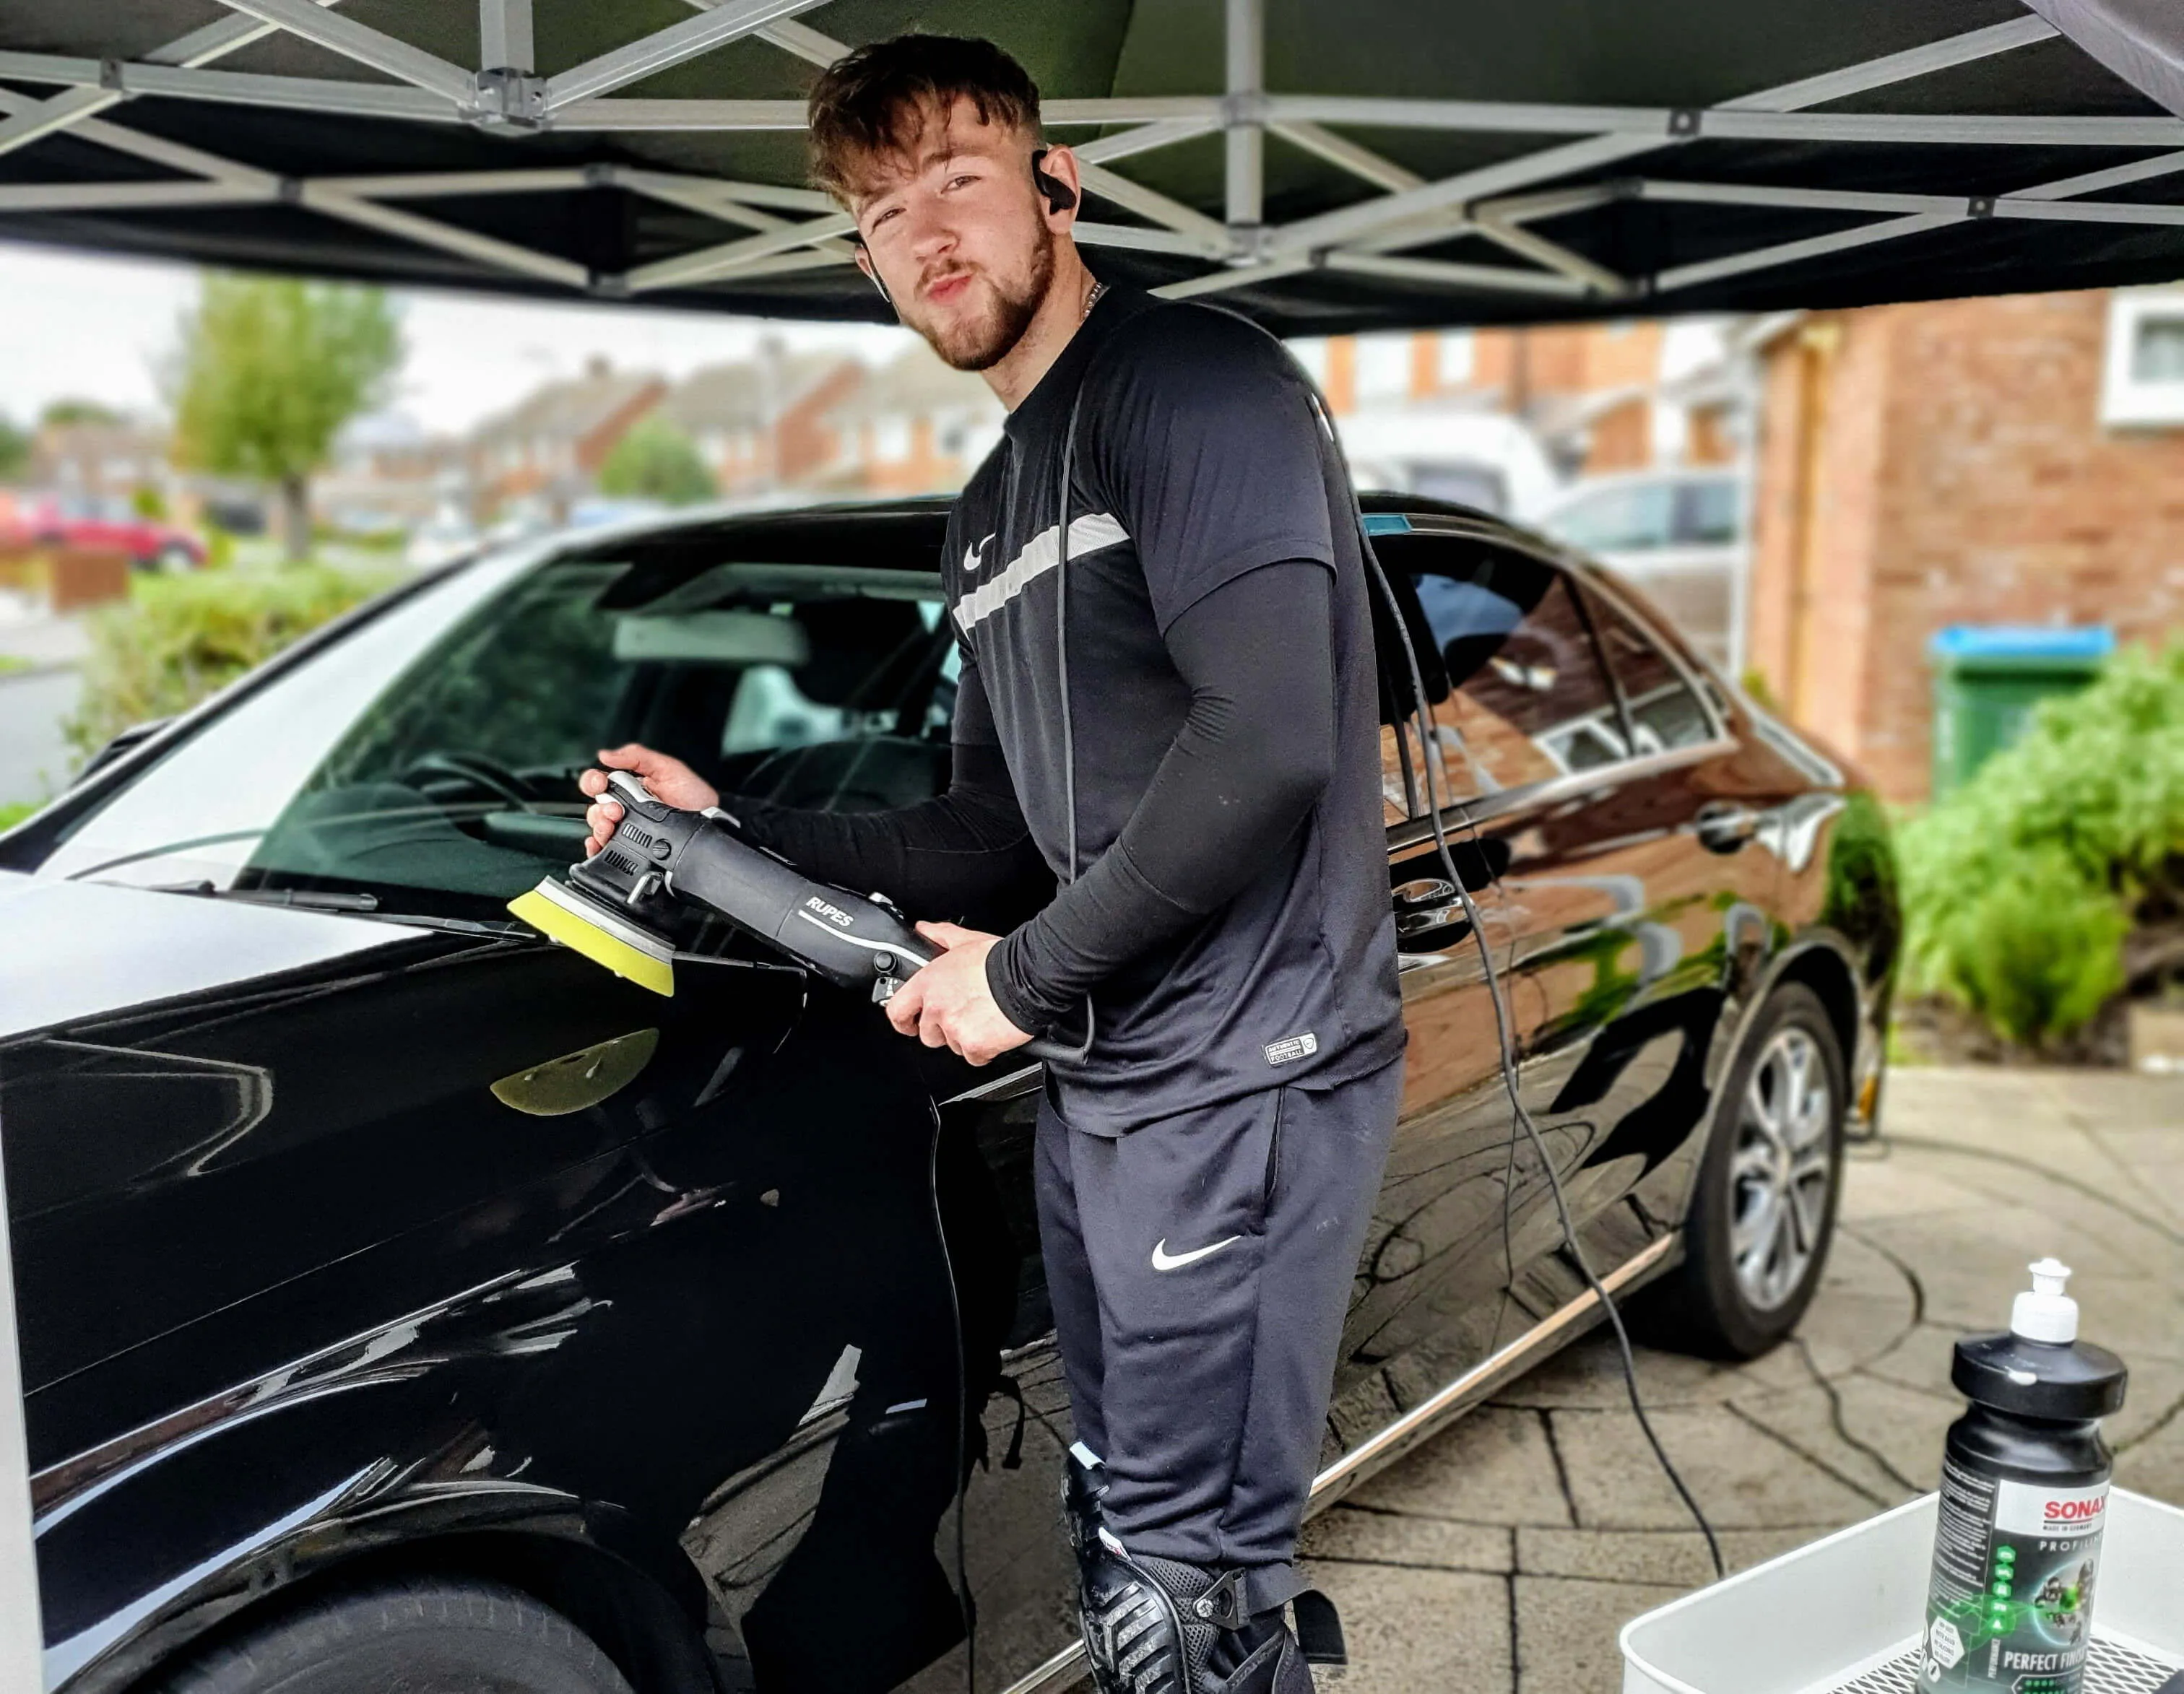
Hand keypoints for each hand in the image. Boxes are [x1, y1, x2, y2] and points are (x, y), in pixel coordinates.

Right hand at [578, 744, 719, 855]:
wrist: (710, 824)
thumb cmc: (695, 797)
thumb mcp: (669, 769)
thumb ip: (639, 757)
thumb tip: (606, 754)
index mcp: (630, 787)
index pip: (599, 782)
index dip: (592, 781)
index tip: (599, 783)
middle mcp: (625, 808)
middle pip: (596, 807)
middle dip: (599, 808)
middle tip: (615, 810)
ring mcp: (627, 829)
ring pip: (599, 828)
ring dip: (599, 826)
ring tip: (614, 824)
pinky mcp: (631, 848)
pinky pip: (605, 849)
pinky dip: (596, 847)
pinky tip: (601, 843)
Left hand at [885, 922, 1034, 1066]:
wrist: (1029, 977)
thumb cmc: (1000, 960)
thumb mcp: (966, 940)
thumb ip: (940, 935)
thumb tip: (925, 930)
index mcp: (929, 983)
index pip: (897, 1010)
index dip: (903, 1021)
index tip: (910, 1024)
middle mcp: (937, 1008)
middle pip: (928, 1034)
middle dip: (943, 1030)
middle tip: (963, 1017)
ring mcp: (954, 1029)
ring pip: (953, 1046)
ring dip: (965, 1038)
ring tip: (984, 1019)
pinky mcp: (974, 1046)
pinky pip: (974, 1057)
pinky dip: (984, 1050)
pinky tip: (994, 1032)